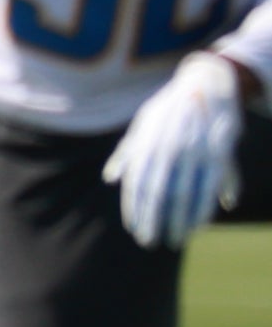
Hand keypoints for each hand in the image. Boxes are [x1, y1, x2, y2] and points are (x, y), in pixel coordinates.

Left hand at [105, 49, 249, 247]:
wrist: (203, 84)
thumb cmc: (168, 109)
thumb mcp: (142, 126)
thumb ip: (127, 154)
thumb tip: (110, 179)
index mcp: (147, 146)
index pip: (137, 185)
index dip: (134, 209)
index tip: (134, 229)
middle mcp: (167, 151)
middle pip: (158, 193)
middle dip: (153, 220)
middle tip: (150, 242)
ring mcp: (192, 152)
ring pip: (184, 193)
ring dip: (179, 220)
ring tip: (176, 238)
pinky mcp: (217, 152)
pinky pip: (209, 186)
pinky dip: (204, 206)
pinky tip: (199, 224)